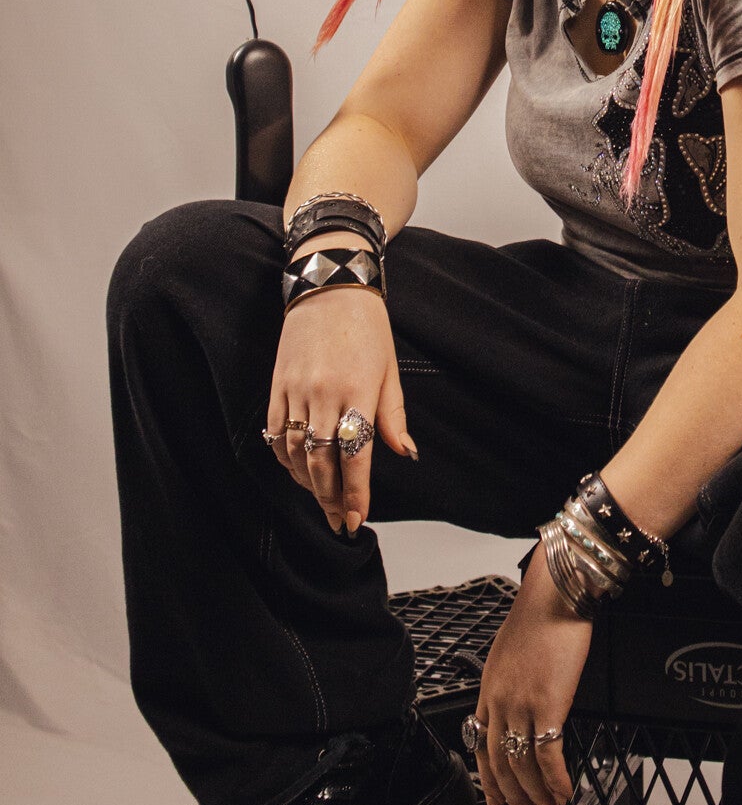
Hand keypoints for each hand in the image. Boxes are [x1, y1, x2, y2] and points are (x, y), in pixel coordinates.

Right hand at [266, 286, 416, 532]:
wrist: (330, 284)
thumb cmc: (367, 327)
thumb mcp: (389, 369)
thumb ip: (393, 416)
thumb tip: (404, 454)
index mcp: (358, 391)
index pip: (355, 455)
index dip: (354, 493)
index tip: (355, 518)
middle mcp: (324, 394)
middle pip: (322, 461)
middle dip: (330, 498)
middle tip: (338, 521)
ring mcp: (296, 390)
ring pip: (294, 452)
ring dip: (307, 483)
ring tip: (321, 499)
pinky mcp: (277, 384)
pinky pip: (274, 432)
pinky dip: (284, 458)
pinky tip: (297, 471)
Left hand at [472, 542, 592, 804]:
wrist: (556, 595)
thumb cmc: (540, 617)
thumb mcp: (510, 653)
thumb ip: (510, 683)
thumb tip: (522, 704)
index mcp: (488, 690)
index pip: (481, 748)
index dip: (489, 782)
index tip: (496, 804)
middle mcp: (499, 702)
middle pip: (500, 765)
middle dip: (515, 800)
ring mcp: (521, 706)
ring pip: (522, 767)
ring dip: (537, 796)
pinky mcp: (548, 706)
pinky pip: (548, 757)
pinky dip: (555, 781)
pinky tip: (563, 794)